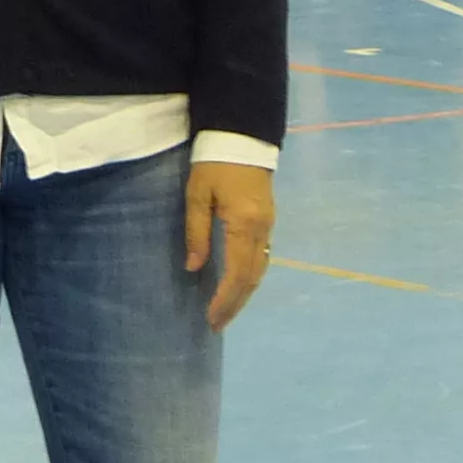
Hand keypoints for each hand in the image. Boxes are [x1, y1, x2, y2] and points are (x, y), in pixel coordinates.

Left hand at [182, 160, 274, 331]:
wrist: (242, 137)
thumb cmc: (214, 164)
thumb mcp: (197, 195)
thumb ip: (196, 232)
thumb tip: (194, 267)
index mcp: (244, 224)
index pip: (237, 273)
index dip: (225, 299)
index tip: (211, 317)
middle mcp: (262, 230)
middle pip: (252, 278)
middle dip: (235, 304)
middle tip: (217, 325)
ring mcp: (268, 226)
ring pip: (260, 270)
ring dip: (244, 294)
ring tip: (226, 312)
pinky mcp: (268, 221)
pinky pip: (262, 257)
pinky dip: (249, 277)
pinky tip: (237, 285)